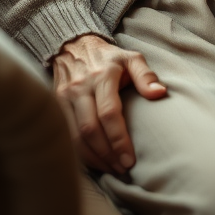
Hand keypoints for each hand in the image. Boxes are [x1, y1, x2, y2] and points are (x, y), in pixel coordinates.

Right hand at [52, 33, 165, 174]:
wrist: (75, 46)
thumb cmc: (110, 57)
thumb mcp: (132, 58)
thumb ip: (146, 76)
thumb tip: (160, 94)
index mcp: (102, 75)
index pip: (109, 113)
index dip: (119, 139)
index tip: (130, 159)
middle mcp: (80, 87)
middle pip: (90, 129)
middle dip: (107, 154)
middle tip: (123, 169)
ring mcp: (64, 97)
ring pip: (74, 137)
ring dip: (93, 158)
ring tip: (111, 169)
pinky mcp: (54, 106)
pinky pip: (64, 135)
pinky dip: (78, 153)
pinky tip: (93, 161)